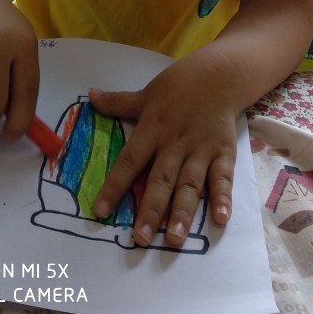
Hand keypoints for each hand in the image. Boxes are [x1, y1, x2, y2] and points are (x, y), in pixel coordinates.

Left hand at [89, 52, 239, 247]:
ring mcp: (200, 149)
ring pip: (190, 184)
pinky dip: (222, 198)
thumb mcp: (146, 93)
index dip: (114, 186)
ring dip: (182, 211)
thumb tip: (89, 95)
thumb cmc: (179, 85)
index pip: (129, 161)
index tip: (99, 211)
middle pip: (161, 179)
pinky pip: (222, 178)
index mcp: (152, 129)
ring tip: (174, 237)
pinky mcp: (223, 153)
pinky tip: (221, 219)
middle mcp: (174, 143)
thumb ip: (118, 102)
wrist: (219, 74)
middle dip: (150, 210)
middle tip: (140, 239)